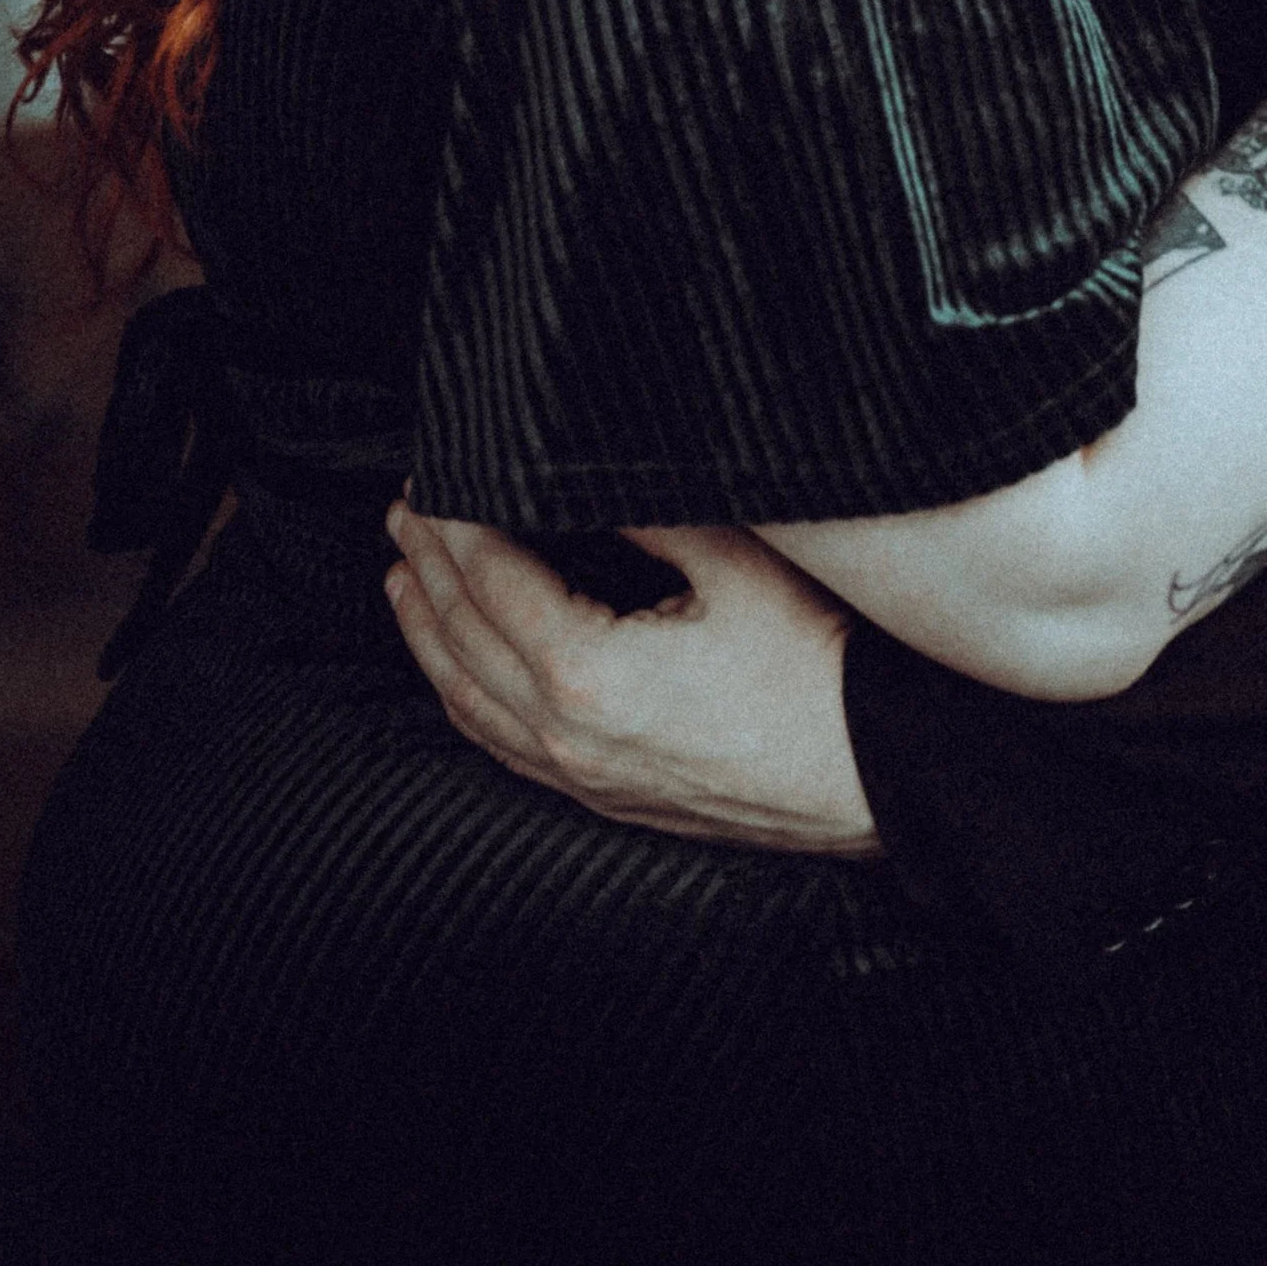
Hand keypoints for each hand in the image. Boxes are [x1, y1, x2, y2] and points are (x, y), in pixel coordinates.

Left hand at [383, 506, 880, 854]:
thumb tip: (589, 472)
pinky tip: (454, 672)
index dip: (454, 524)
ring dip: (427, 634)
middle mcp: (566, 732)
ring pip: (468, 698)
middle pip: (464, 636)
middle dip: (427, 566)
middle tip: (403, 513)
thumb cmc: (814, 668)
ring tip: (402, 581)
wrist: (864, 773)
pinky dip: (462, 697)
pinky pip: (500, 744)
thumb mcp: (736, 564)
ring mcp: (579, 772)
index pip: (491, 580)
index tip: (433, 480)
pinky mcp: (601, 794)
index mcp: (588, 671)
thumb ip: (650, 513)